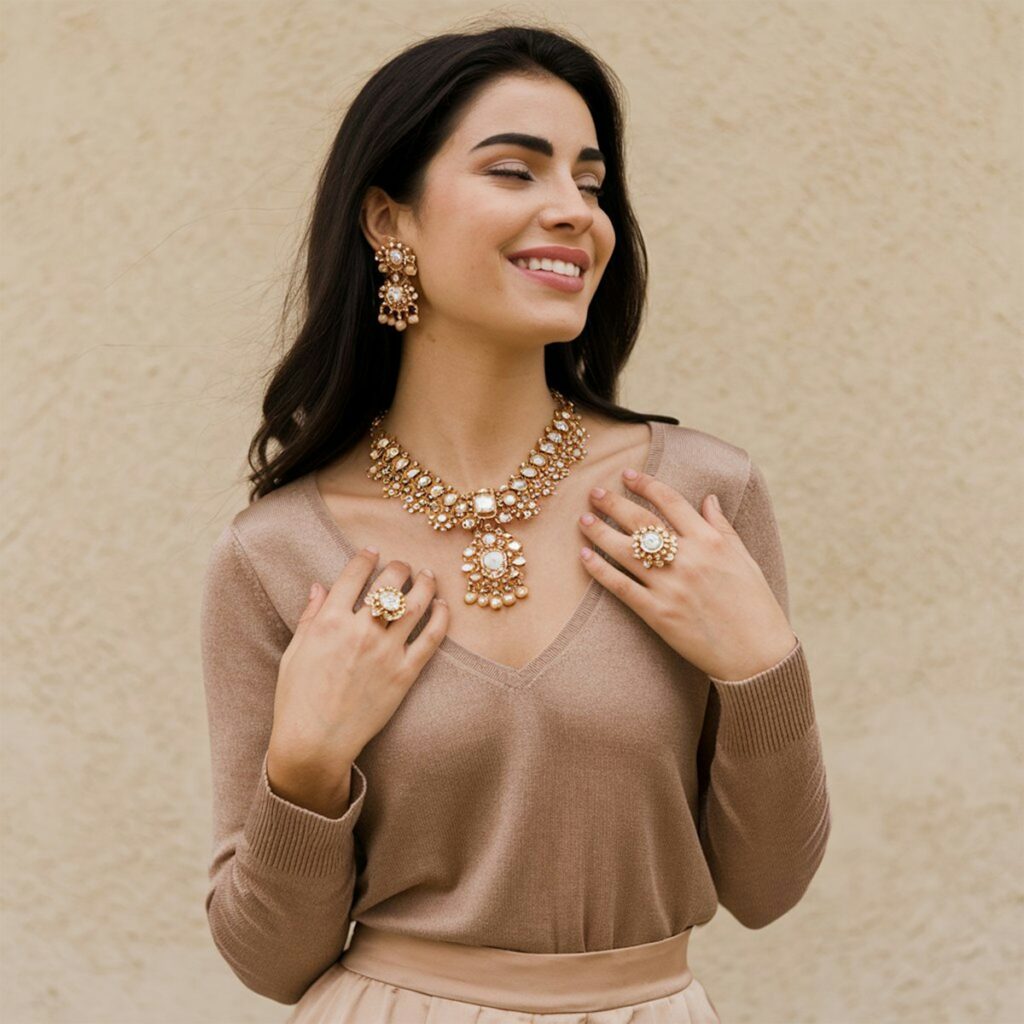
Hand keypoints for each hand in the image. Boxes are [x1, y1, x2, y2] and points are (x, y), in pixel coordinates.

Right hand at [268, 551, 448, 776]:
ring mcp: (385, 652)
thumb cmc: (298, 699)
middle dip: (399, 567)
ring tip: (428, 576)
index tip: (373, 551)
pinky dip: (441, 617)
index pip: (353, 576)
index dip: (366, 558)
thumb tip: (318, 587)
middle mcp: (360, 631)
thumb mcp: (295, 652)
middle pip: (389, 584)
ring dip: (425, 584)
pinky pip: (432, 638)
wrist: (314, 741)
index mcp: (329, 622)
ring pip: (415, 604)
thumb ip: (310, 617)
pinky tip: (442, 606)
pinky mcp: (404, 673)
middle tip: (403, 565)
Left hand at [577, 469, 796, 681]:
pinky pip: (622, 586)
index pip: (671, 502)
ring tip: (584, 520)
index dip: (647, 485)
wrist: (757, 655)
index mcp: (711, 542)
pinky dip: (600, 570)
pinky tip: (585, 556)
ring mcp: (671, 586)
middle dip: (614, 503)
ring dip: (600, 532)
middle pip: (642, 522)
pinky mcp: (658, 613)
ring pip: (626, 550)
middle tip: (594, 492)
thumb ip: (722, 527)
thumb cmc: (755, 606)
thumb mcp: (744, 559)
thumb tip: (708, 498)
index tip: (628, 474)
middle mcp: (688, 559)